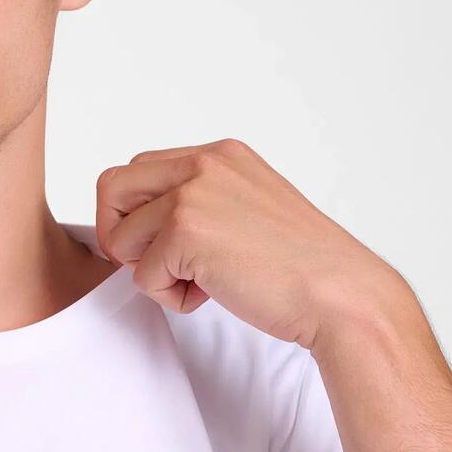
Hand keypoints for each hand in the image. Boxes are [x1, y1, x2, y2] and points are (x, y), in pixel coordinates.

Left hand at [94, 137, 403, 349]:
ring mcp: (192, 195)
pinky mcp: (185, 232)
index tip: (157, 244)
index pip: (137, 170)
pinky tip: (211, 294)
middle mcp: (202, 164)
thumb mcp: (245, 208)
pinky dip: (169, 296)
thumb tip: (143, 220)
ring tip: (198, 282)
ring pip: (120, 238)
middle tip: (158, 265)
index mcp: (218, 155)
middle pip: (111, 189)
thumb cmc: (299, 266)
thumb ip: (198, 201)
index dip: (134, 214)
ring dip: (150, 271)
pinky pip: (140, 275)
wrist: (340, 294)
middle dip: (120, 235)